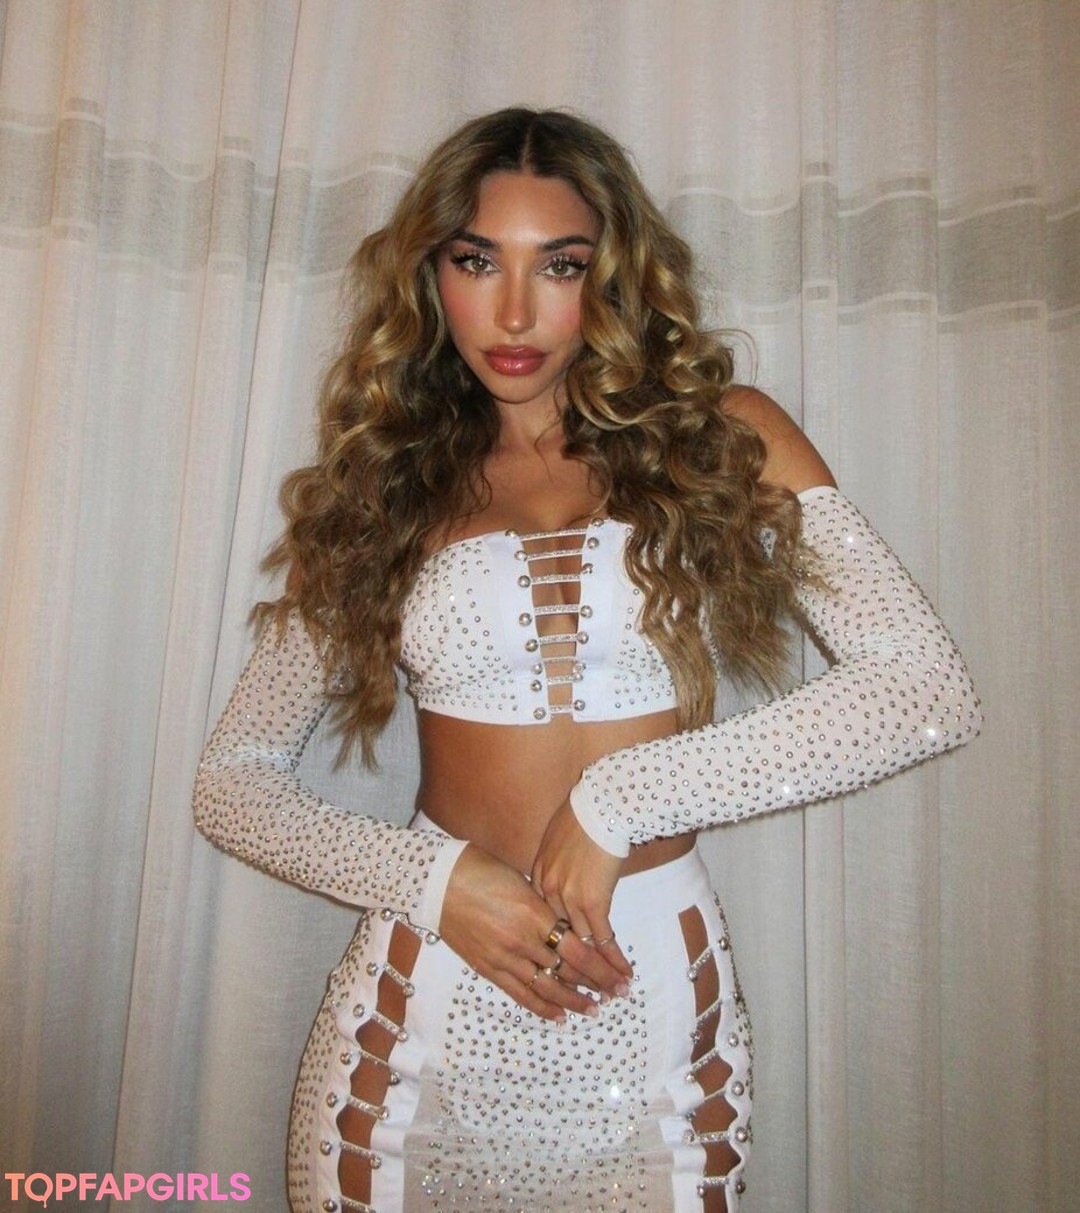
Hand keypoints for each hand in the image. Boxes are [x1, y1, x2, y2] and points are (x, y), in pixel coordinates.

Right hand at [439, 843, 628, 1021]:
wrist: (438, 881)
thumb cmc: (481, 870)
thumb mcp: (523, 881)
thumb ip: (544, 906)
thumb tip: (565, 924)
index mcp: (535, 912)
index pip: (579, 949)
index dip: (602, 967)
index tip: (620, 976)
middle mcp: (523, 940)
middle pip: (568, 971)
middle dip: (595, 985)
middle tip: (616, 995)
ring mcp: (504, 957)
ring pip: (547, 987)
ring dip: (573, 1001)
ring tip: (593, 1009)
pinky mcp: (487, 968)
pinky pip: (519, 993)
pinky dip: (541, 1007)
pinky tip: (558, 1016)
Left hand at [530, 799, 632, 980]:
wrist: (602, 805)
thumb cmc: (585, 813)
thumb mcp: (559, 835)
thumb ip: (558, 859)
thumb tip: (567, 866)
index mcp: (537, 876)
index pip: (544, 921)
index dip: (557, 945)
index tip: (565, 963)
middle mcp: (548, 892)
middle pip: (559, 941)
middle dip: (575, 971)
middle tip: (587, 992)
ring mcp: (568, 899)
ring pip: (581, 945)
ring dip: (599, 972)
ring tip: (610, 992)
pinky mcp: (591, 901)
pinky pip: (603, 938)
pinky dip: (614, 958)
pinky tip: (624, 972)